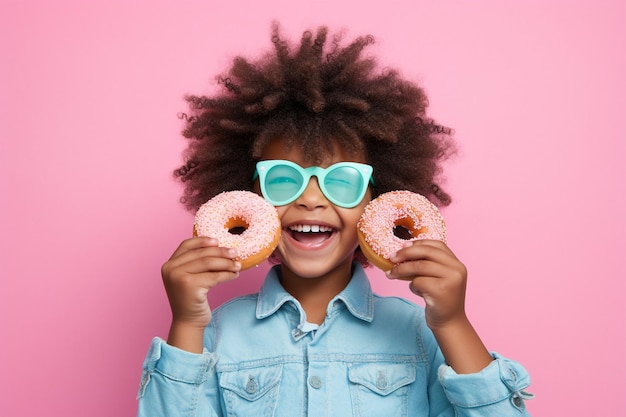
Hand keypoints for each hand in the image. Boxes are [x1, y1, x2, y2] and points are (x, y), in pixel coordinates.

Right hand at [161, 236, 240, 351]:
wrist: (188, 322)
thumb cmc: (191, 299)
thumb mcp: (189, 277)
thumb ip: (195, 263)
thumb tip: (220, 247)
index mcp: (169, 264)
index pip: (186, 245)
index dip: (203, 241)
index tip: (218, 241)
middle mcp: (171, 269)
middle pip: (201, 254)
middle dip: (221, 252)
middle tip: (235, 253)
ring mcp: (178, 277)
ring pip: (209, 263)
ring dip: (226, 263)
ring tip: (237, 265)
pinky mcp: (189, 286)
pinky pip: (214, 276)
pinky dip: (227, 274)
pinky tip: (235, 275)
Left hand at [386, 240, 491, 372]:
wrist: (450, 323)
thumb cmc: (439, 299)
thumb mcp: (437, 278)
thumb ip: (427, 264)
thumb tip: (400, 251)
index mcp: (457, 263)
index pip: (437, 244)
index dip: (418, 243)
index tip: (402, 246)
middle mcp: (457, 269)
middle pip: (426, 252)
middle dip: (405, 253)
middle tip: (391, 257)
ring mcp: (451, 279)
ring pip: (419, 266)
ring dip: (401, 270)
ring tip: (391, 274)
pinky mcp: (441, 291)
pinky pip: (418, 281)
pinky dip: (412, 286)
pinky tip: (417, 292)